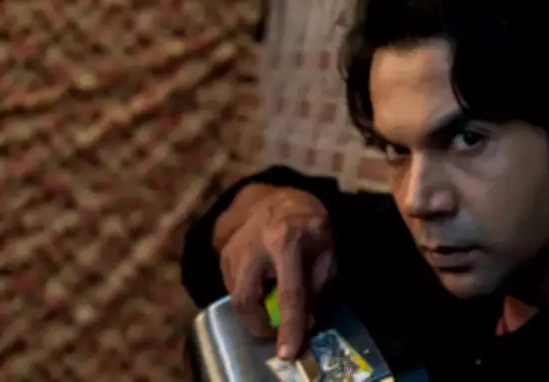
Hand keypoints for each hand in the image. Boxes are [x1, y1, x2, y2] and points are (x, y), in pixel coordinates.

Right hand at [214, 184, 335, 359]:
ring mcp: (233, 247)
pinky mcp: (222, 252)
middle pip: (245, 298)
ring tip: (272, 297)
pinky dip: (247, 295)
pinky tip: (262, 282)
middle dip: (258, 324)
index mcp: (287, 241)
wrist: (278, 196)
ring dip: (254, 308)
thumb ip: (318, 287)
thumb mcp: (326, 251)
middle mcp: (254, 244)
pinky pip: (231, 286)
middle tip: (274, 330)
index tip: (288, 351)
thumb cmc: (309, 225)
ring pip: (235, 295)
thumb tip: (305, 322)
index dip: (290, 325)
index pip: (289, 292)